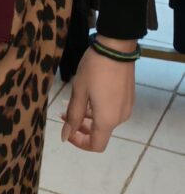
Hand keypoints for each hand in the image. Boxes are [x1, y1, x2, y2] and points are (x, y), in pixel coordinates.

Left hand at [60, 36, 136, 151]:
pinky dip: (100, 109)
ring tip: (76, 100)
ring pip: (106, 121)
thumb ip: (73, 116)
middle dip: (81, 127)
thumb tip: (66, 137)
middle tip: (64, 113)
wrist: (116, 48)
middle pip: (101, 133)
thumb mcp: (79, 91)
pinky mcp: (129, 97)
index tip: (67, 130)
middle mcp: (120, 118)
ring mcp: (127, 107)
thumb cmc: (94, 69)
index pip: (96, 145)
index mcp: (107, 120)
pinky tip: (91, 94)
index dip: (80, 142)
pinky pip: (113, 110)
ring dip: (90, 117)